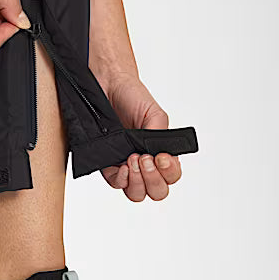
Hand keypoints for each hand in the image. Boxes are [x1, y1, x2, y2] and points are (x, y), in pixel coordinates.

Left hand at [100, 73, 181, 200]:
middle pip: (157, 191)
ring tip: (133, 159)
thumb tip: (160, 156)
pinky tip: (123, 165)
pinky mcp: (107, 164)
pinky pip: (116, 183)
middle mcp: (145, 163)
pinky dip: (121, 179)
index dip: (169, 172)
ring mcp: (126, 165)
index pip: (171, 176)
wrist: (109, 87)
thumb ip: (160, 137)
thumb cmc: (133, 98)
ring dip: (138, 181)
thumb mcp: (155, 116)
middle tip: (145, 159)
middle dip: (154, 180)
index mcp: (160, 152)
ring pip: (137, 193)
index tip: (161, 157)